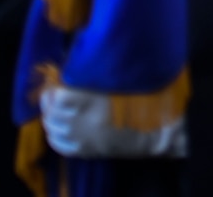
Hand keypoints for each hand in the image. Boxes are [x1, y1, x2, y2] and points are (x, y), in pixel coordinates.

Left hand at [41, 86, 186, 157]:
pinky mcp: (88, 151)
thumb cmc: (152, 100)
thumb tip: (84, 61)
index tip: (59, 78)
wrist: (162, 132)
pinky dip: (55, 135)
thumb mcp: (132, 80)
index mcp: (98, 102)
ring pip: (53, 128)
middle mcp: (86, 123)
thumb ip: (106, 73)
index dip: (55, 87)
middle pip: (52, 112)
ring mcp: (85, 139)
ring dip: (51, 117)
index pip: (60, 96)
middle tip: (54, 90)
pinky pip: (60, 145)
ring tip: (55, 107)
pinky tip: (59, 127)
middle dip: (50, 100)